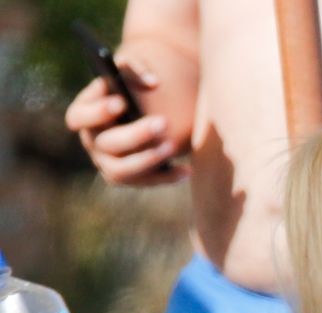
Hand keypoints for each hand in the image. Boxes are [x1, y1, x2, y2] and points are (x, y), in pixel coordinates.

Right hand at [65, 62, 186, 186]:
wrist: (146, 108)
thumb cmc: (132, 87)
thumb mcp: (131, 71)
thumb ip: (136, 67)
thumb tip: (152, 82)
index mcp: (84, 114)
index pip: (78, 116)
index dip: (97, 111)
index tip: (121, 101)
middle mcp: (92, 141)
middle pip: (106, 143)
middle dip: (134, 134)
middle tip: (162, 122)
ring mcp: (108, 162)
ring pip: (121, 170)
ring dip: (148, 159)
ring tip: (173, 146)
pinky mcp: (129, 177)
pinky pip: (146, 181)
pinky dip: (168, 177)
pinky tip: (187, 169)